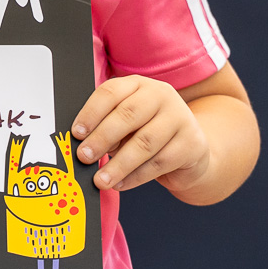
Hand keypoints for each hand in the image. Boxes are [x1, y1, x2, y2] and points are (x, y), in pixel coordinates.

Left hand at [71, 75, 211, 193]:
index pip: (111, 92)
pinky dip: (135, 177)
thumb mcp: (126, 124)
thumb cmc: (148, 133)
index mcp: (138, 85)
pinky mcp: (191, 143)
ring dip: (118, 164)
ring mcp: (180, 117)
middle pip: (128, 115)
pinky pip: (159, 162)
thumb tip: (82, 146)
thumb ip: (106, 128)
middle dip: (102, 138)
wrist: (190, 149)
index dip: (91, 112)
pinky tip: (120, 184)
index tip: (76, 133)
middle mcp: (161, 95)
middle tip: (84, 157)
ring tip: (100, 180)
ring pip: (144, 142)